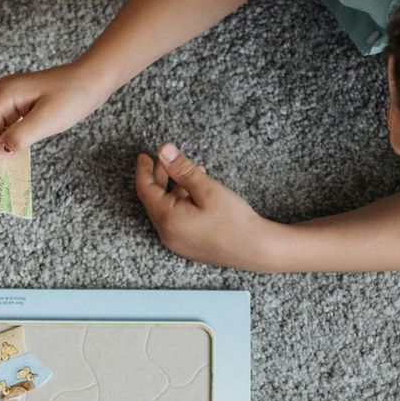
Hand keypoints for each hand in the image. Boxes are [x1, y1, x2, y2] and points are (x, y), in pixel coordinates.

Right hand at [0, 63, 109, 157]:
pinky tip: (32, 134)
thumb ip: (18, 138)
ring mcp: (7, 97)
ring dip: (9, 141)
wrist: (91, 80)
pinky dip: (15, 135)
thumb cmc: (72, 96)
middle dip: (1, 146)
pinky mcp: (16, 102)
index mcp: (2, 95)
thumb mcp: (46, 121)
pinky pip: (7, 125)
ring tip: (34, 138)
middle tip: (26, 150)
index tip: (12, 160)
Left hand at [134, 144, 279, 270]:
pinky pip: (176, 220)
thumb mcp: (207, 189)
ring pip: (166, 210)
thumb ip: (182, 169)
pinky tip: (196, 191)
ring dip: (173, 189)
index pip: (146, 191)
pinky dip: (181, 203)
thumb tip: (164, 151)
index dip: (143, 171)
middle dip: (158, 178)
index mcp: (168, 220)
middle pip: (154, 201)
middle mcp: (168, 235)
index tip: (144, 155)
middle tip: (163, 159)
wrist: (256, 249)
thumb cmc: (234, 220)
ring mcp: (177, 243)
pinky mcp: (188, 246)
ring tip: (189, 170)